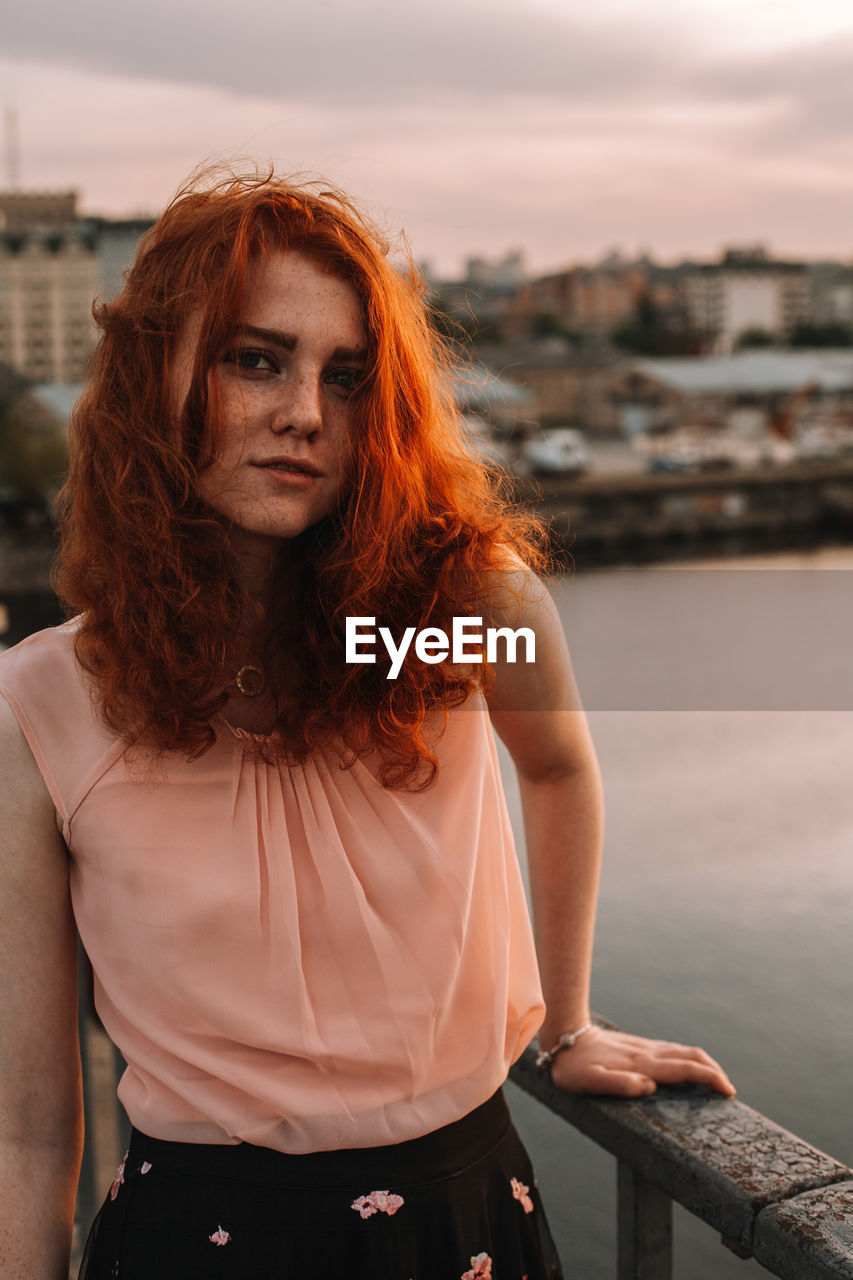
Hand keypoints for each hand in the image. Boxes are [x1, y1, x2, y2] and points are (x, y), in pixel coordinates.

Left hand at [547, 1027, 735, 1097]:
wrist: (564, 1037)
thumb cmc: (574, 1068)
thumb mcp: (590, 1082)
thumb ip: (620, 1084)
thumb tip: (650, 1087)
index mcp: (641, 1065)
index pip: (683, 1070)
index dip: (708, 1079)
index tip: (727, 1091)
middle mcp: (647, 1054)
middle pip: (690, 1057)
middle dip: (713, 1072)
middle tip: (729, 1090)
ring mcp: (644, 1048)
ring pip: (683, 1051)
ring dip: (704, 1064)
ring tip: (717, 1080)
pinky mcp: (639, 1046)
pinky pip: (672, 1051)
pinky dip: (689, 1059)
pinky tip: (690, 1067)